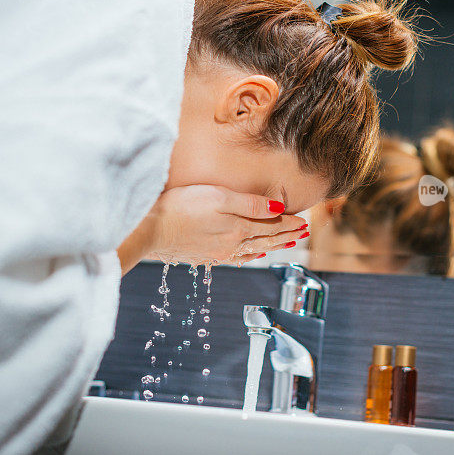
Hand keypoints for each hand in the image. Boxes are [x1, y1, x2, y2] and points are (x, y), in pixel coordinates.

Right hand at [119, 185, 307, 271]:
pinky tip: (251, 253)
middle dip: (286, 235)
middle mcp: (232, 244)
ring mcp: (218, 252)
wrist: (149, 230)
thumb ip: (249, 204)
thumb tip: (279, 209)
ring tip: (286, 243)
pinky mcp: (204, 255)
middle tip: (303, 232)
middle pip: (266, 239)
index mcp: (239, 228)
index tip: (304, 221)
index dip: (289, 222)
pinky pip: (236, 257)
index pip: (272, 225)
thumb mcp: (218, 197)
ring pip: (253, 249)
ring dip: (272, 245)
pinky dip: (249, 254)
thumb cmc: (181, 208)